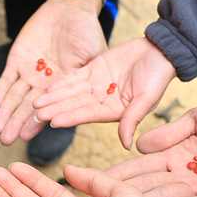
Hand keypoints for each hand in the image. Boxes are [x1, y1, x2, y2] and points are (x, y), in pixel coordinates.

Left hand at [0, 0, 105, 144]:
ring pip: (15, 97)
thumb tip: (90, 98)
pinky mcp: (17, 60)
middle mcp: (44, 86)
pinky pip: (7, 79)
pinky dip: (0, 91)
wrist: (70, 8)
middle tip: (4, 141)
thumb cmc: (87, 31)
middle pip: (28, 108)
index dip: (36, 123)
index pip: (49, 109)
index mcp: (63, 88)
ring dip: (5, 113)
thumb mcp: (94, 56)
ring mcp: (31, 74)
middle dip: (16, 124)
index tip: (25, 138)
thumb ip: (89, 77)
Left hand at [34, 37, 175, 148]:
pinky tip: (46, 88)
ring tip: (35, 103)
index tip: (52, 122)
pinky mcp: (93, 70)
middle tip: (34, 115)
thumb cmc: (158, 76)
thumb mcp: (147, 99)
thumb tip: (127, 146)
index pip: (87, 115)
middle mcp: (102, 101)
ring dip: (53, 98)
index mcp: (114, 111)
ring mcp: (96, 86)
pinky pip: (73, 77)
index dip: (70, 118)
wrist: (161, 50)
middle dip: (55, 110)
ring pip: (70, 93)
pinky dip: (60, 83)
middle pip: (74, 106)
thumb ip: (132, 119)